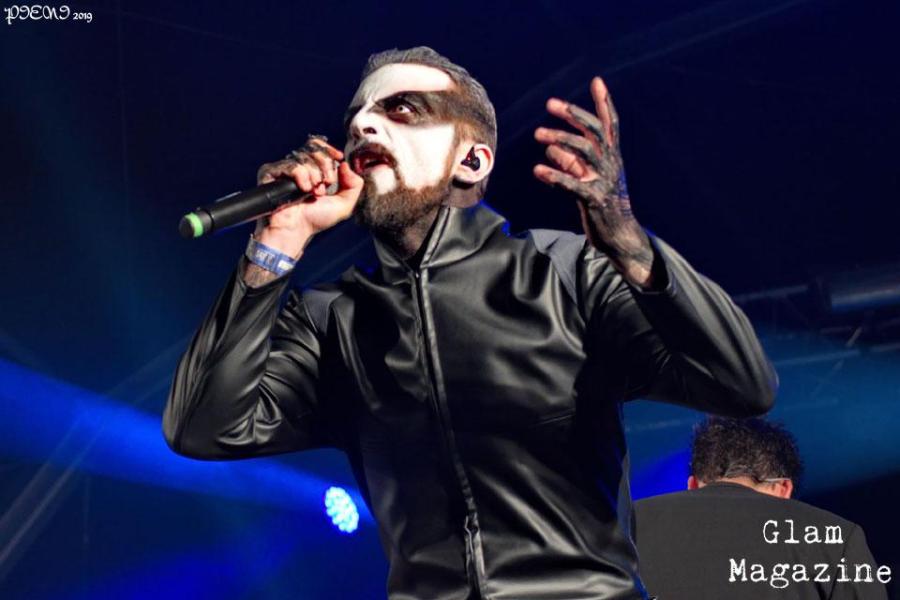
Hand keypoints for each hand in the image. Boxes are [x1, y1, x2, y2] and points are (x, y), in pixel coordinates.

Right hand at [254, 135, 363, 257]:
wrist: (296, 230)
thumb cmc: (315, 219)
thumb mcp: (344, 204)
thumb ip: (354, 185)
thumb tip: (345, 164)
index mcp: (313, 169)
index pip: (319, 146)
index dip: (330, 149)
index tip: (339, 157)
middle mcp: (298, 166)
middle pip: (314, 148)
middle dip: (326, 166)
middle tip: (325, 184)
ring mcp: (284, 169)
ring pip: (304, 157)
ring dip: (314, 176)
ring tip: (313, 192)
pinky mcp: (271, 172)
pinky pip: (292, 165)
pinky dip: (301, 177)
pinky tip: (303, 190)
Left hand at [533, 77, 654, 287]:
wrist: (619, 235)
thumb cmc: (602, 205)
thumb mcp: (586, 179)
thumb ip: (571, 162)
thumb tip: (551, 149)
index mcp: (611, 157)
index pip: (609, 124)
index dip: (604, 103)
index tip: (597, 81)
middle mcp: (611, 164)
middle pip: (594, 132)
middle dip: (572, 115)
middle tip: (550, 104)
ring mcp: (604, 181)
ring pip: (585, 151)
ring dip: (560, 139)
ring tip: (539, 135)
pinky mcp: (594, 199)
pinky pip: (573, 184)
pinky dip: (555, 176)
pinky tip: (538, 171)